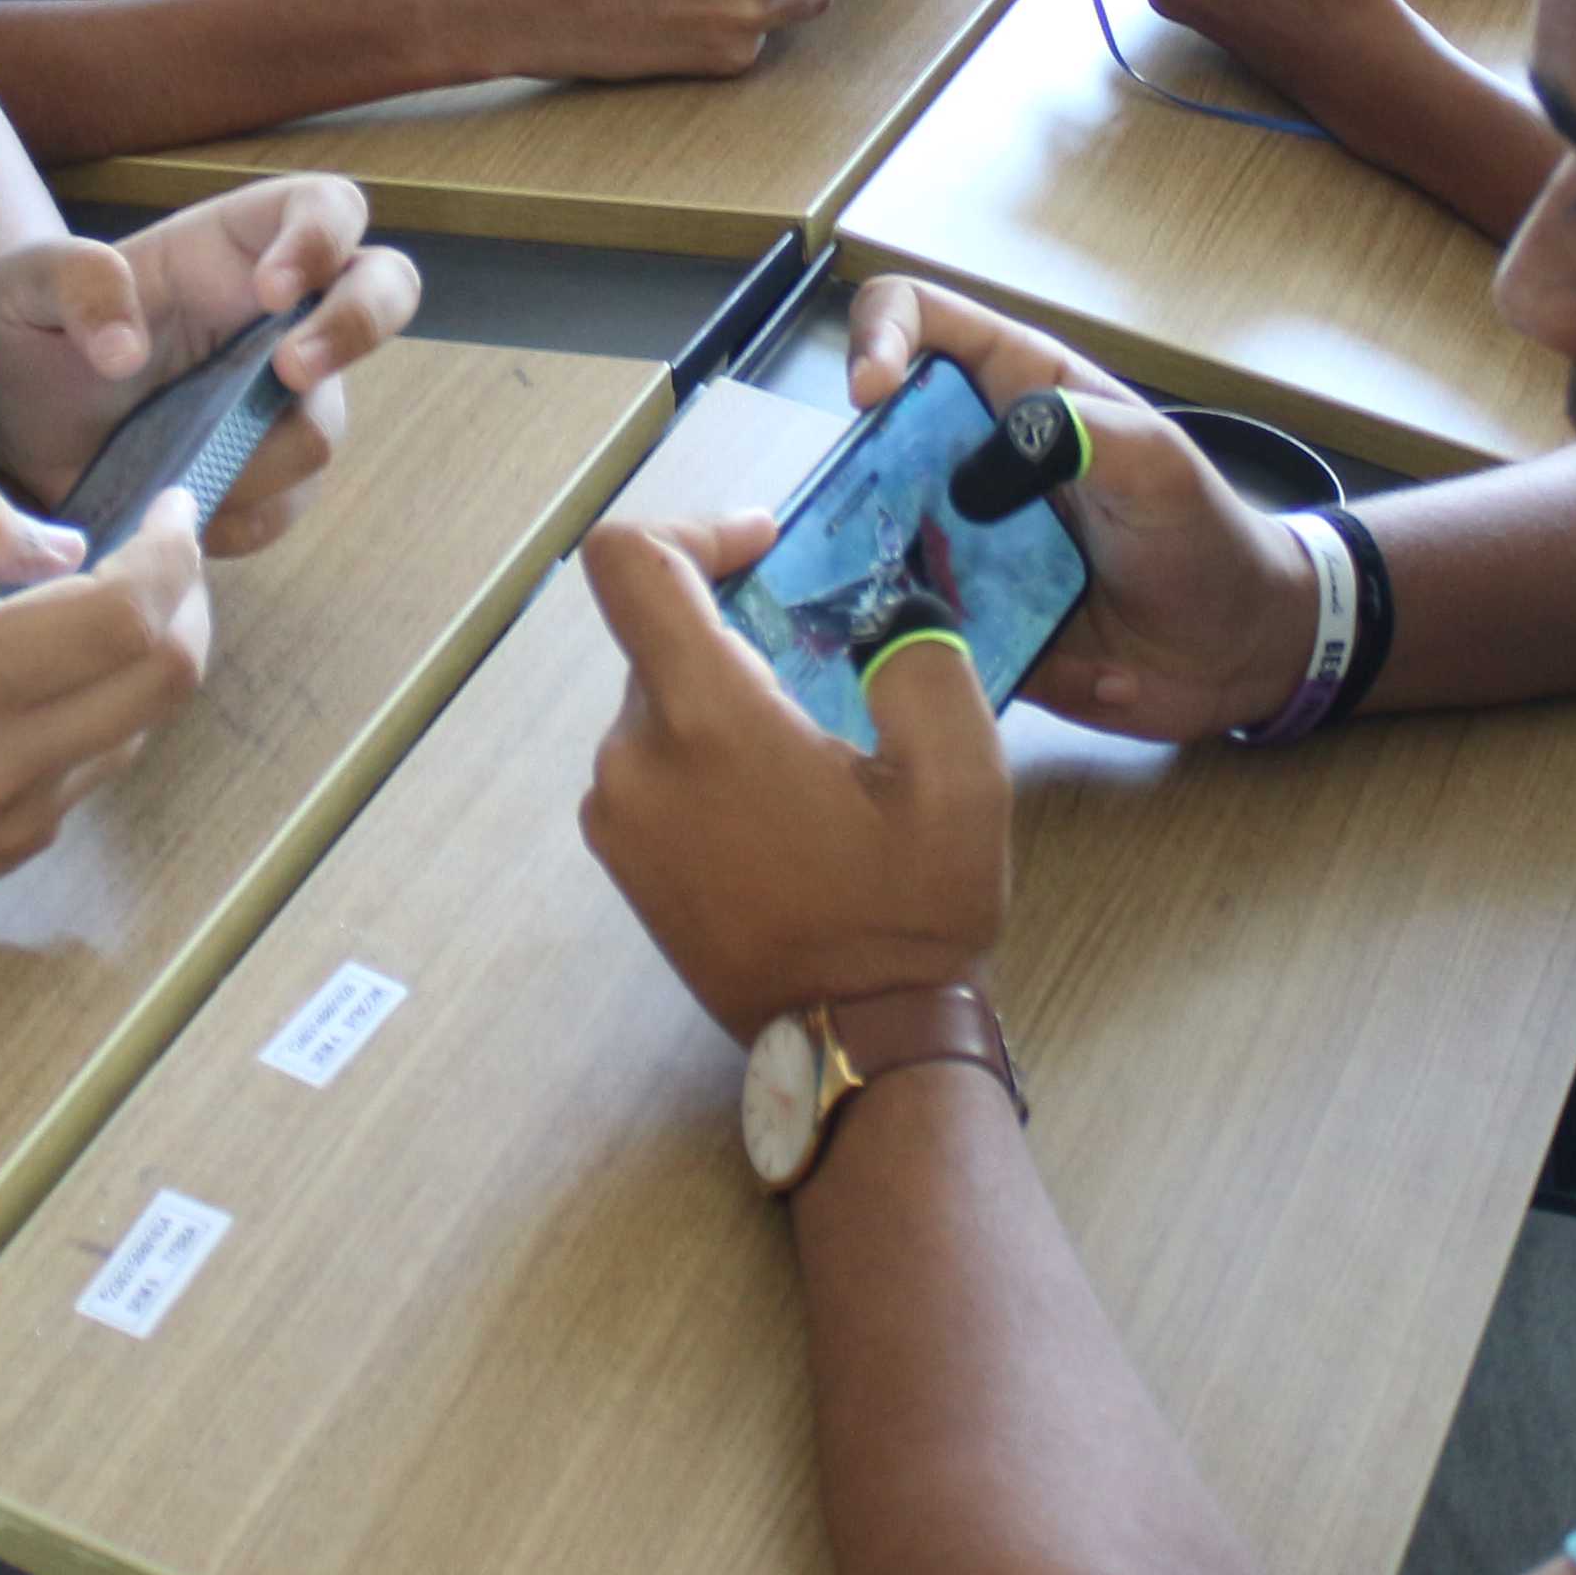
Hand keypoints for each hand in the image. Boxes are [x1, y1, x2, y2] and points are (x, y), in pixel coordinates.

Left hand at [0, 175, 423, 554]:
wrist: (21, 419)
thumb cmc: (35, 329)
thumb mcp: (27, 286)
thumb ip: (73, 283)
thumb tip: (124, 348)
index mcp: (239, 244)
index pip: (328, 208)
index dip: (322, 240)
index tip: (271, 291)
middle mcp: (284, 315)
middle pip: (386, 290)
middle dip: (356, 329)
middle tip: (289, 371)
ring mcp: (287, 397)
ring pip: (327, 423)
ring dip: (262, 454)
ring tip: (177, 469)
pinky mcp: (269, 472)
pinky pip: (289, 504)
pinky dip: (240, 517)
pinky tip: (181, 511)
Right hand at [0, 481, 212, 923]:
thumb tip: (69, 547)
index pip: (125, 618)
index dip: (171, 556)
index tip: (169, 510)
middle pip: (166, 679)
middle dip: (188, 600)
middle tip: (163, 553)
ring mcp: (12, 823)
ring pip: (143, 724)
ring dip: (149, 655)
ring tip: (101, 604)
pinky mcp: (13, 852)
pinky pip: (99, 766)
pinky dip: (104, 706)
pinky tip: (52, 675)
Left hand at [579, 513, 1012, 1042]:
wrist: (855, 1047)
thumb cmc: (907, 914)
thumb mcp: (959, 779)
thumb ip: (922, 661)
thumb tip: (889, 610)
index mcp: (705, 722)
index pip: (630, 565)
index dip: (692, 527)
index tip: (764, 547)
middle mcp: (634, 760)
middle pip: (657, 636)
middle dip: (738, 628)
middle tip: (826, 657)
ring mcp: (616, 816)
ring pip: (659, 703)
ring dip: (727, 698)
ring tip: (815, 748)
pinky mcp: (621, 860)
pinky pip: (653, 765)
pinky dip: (706, 754)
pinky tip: (782, 801)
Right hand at [831, 279, 1325, 742]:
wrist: (1234, 654)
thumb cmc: (1207, 537)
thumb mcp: (1160, 467)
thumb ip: (1084, 434)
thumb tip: (986, 463)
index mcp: (1015, 389)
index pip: (916, 317)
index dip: (877, 338)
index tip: (872, 396)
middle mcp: (970, 459)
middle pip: (867, 436)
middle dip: (849, 476)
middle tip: (863, 529)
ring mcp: (958, 539)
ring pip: (866, 533)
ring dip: (863, 565)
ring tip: (892, 603)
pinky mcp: (958, 617)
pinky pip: (898, 618)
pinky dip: (894, 635)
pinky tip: (912, 654)